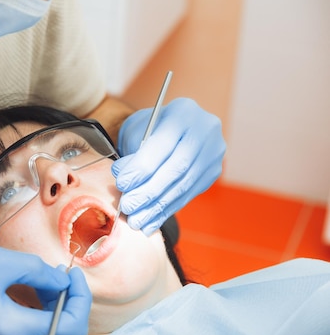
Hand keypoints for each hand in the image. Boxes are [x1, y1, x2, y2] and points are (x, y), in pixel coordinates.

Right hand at [0, 244, 91, 334]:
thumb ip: (37, 270)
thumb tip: (64, 281)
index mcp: (16, 330)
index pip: (72, 325)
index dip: (80, 297)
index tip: (73, 273)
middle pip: (66, 331)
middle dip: (71, 299)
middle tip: (61, 273)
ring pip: (54, 334)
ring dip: (58, 305)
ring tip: (45, 278)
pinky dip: (44, 313)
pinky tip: (33, 292)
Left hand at [113, 98, 224, 234]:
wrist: (172, 128)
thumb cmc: (149, 128)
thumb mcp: (137, 131)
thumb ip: (131, 152)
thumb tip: (122, 177)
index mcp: (184, 112)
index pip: (163, 144)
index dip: (141, 167)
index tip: (121, 184)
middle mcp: (206, 130)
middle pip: (176, 168)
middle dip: (149, 192)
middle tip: (128, 207)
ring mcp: (213, 153)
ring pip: (183, 186)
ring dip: (156, 207)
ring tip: (136, 221)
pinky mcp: (212, 173)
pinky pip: (187, 195)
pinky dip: (166, 211)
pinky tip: (150, 223)